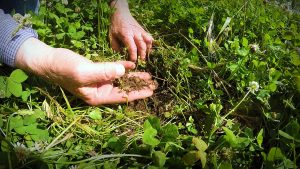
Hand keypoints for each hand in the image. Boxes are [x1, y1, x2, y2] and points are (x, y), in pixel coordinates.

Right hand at [16, 38, 155, 104]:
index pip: (121, 97)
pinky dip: (122, 68)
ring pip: (120, 80)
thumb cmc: (63, 69)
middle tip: (155, 83)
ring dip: (134, 78)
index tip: (151, 90)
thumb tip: (123, 70)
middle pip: (123, 90)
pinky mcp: (97, 72)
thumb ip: (104, 72)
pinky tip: (132, 65)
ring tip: (149, 76)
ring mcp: (99, 82)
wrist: (49, 60)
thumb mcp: (83, 71)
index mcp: (97, 97)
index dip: (137, 94)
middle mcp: (99, 91)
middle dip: (139, 86)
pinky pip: (113, 70)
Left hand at [109, 0, 152, 60]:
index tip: (133, 61)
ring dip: (147, 50)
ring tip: (145, 56)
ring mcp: (140, 31)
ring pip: (147, 41)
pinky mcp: (143, 30)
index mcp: (126, 34)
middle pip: (142, 45)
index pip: (132, 47)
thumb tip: (120, 54)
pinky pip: (149, 38)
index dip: (133, 55)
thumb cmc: (115, 25)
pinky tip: (148, 49)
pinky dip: (150, 44)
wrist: (121, 13)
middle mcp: (135, 33)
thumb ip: (115, 45)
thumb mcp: (111, 35)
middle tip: (141, 61)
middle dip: (142, 54)